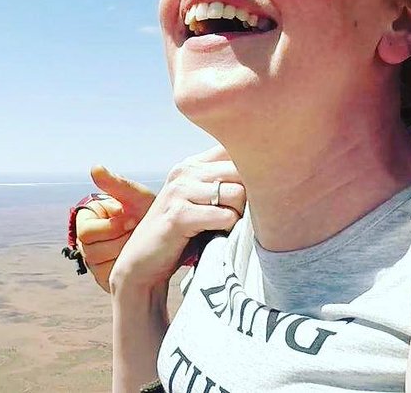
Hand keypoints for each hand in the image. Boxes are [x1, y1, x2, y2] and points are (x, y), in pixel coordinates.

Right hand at [76, 166, 157, 291]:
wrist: (169, 239)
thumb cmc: (150, 214)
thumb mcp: (137, 199)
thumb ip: (117, 184)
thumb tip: (95, 168)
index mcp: (88, 222)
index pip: (86, 231)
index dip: (112, 226)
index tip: (131, 219)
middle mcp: (87, 243)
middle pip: (91, 249)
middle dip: (121, 239)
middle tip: (139, 232)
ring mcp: (94, 262)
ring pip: (99, 264)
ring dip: (125, 252)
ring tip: (140, 242)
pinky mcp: (104, 278)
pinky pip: (108, 277)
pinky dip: (127, 266)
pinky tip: (140, 256)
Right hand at [109, 146, 245, 295]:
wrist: (143, 263)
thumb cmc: (182, 234)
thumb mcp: (200, 200)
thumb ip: (223, 183)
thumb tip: (268, 174)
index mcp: (192, 163)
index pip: (234, 147)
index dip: (253, 167)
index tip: (258, 188)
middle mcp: (185, 171)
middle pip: (242, 169)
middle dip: (250, 195)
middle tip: (241, 216)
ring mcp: (180, 191)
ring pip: (237, 193)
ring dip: (239, 215)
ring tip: (228, 227)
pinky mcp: (179, 215)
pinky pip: (225, 216)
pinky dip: (229, 229)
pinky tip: (218, 236)